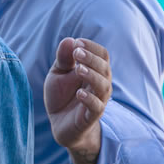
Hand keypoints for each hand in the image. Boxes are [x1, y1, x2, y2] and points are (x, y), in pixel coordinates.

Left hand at [44, 38, 111, 163]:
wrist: (59, 124)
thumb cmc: (62, 96)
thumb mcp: (58, 74)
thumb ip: (63, 59)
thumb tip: (70, 40)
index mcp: (94, 71)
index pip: (102, 55)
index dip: (92, 48)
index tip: (78, 43)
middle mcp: (99, 84)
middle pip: (104, 68)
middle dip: (91, 59)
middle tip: (77, 53)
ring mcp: (97, 100)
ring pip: (103, 87)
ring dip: (92, 76)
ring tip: (79, 69)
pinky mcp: (90, 117)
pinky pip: (96, 107)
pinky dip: (89, 99)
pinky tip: (79, 93)